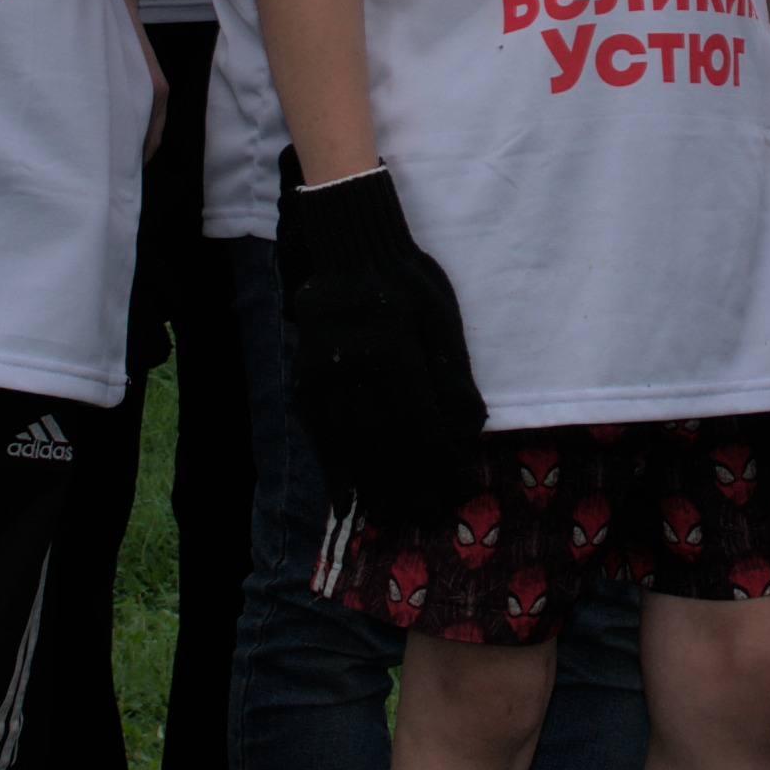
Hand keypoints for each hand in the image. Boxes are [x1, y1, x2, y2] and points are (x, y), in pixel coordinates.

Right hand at [273, 168, 482, 510]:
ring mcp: (322, 376)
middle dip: (411, 485)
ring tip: (395, 515)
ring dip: (374, 486)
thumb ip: (454, 377)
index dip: (442, 462)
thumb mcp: (443, 320)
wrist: (349, 253)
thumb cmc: (407, 285)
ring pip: (350, 444)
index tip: (460, 488)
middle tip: (430, 516)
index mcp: (392, 349)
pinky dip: (336, 470)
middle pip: (384, 442)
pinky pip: (321, 434)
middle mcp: (351, 367)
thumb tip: (465, 432)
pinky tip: (349, 500)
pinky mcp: (304, 381)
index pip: (420, 422)